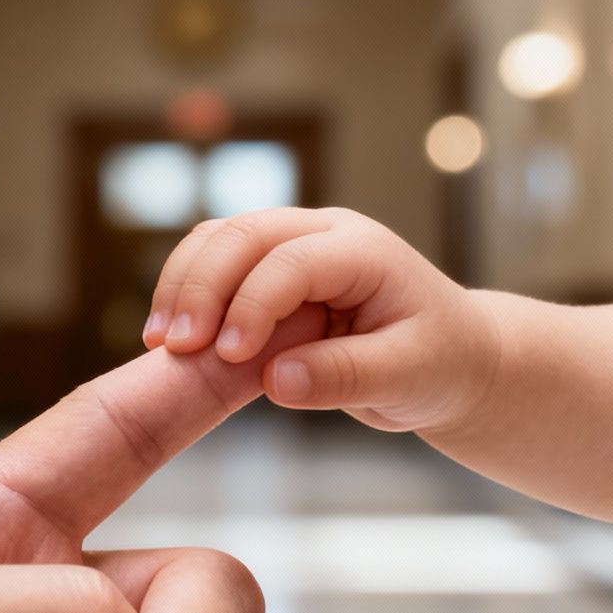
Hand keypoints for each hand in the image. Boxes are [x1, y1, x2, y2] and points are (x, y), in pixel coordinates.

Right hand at [144, 208, 494, 434]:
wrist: (452, 357)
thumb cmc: (441, 364)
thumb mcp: (409, 378)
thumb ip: (345, 376)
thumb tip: (275, 379)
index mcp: (364, 252)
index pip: (290, 261)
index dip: (252, 304)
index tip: (228, 355)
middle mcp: (324, 233)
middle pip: (243, 234)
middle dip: (200, 286)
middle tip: (172, 346)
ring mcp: (295, 243)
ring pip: (219, 240)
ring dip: (183, 285)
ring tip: (159, 342)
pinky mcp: (271, 266)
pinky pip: (216, 262)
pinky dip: (188, 292)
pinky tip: (170, 338)